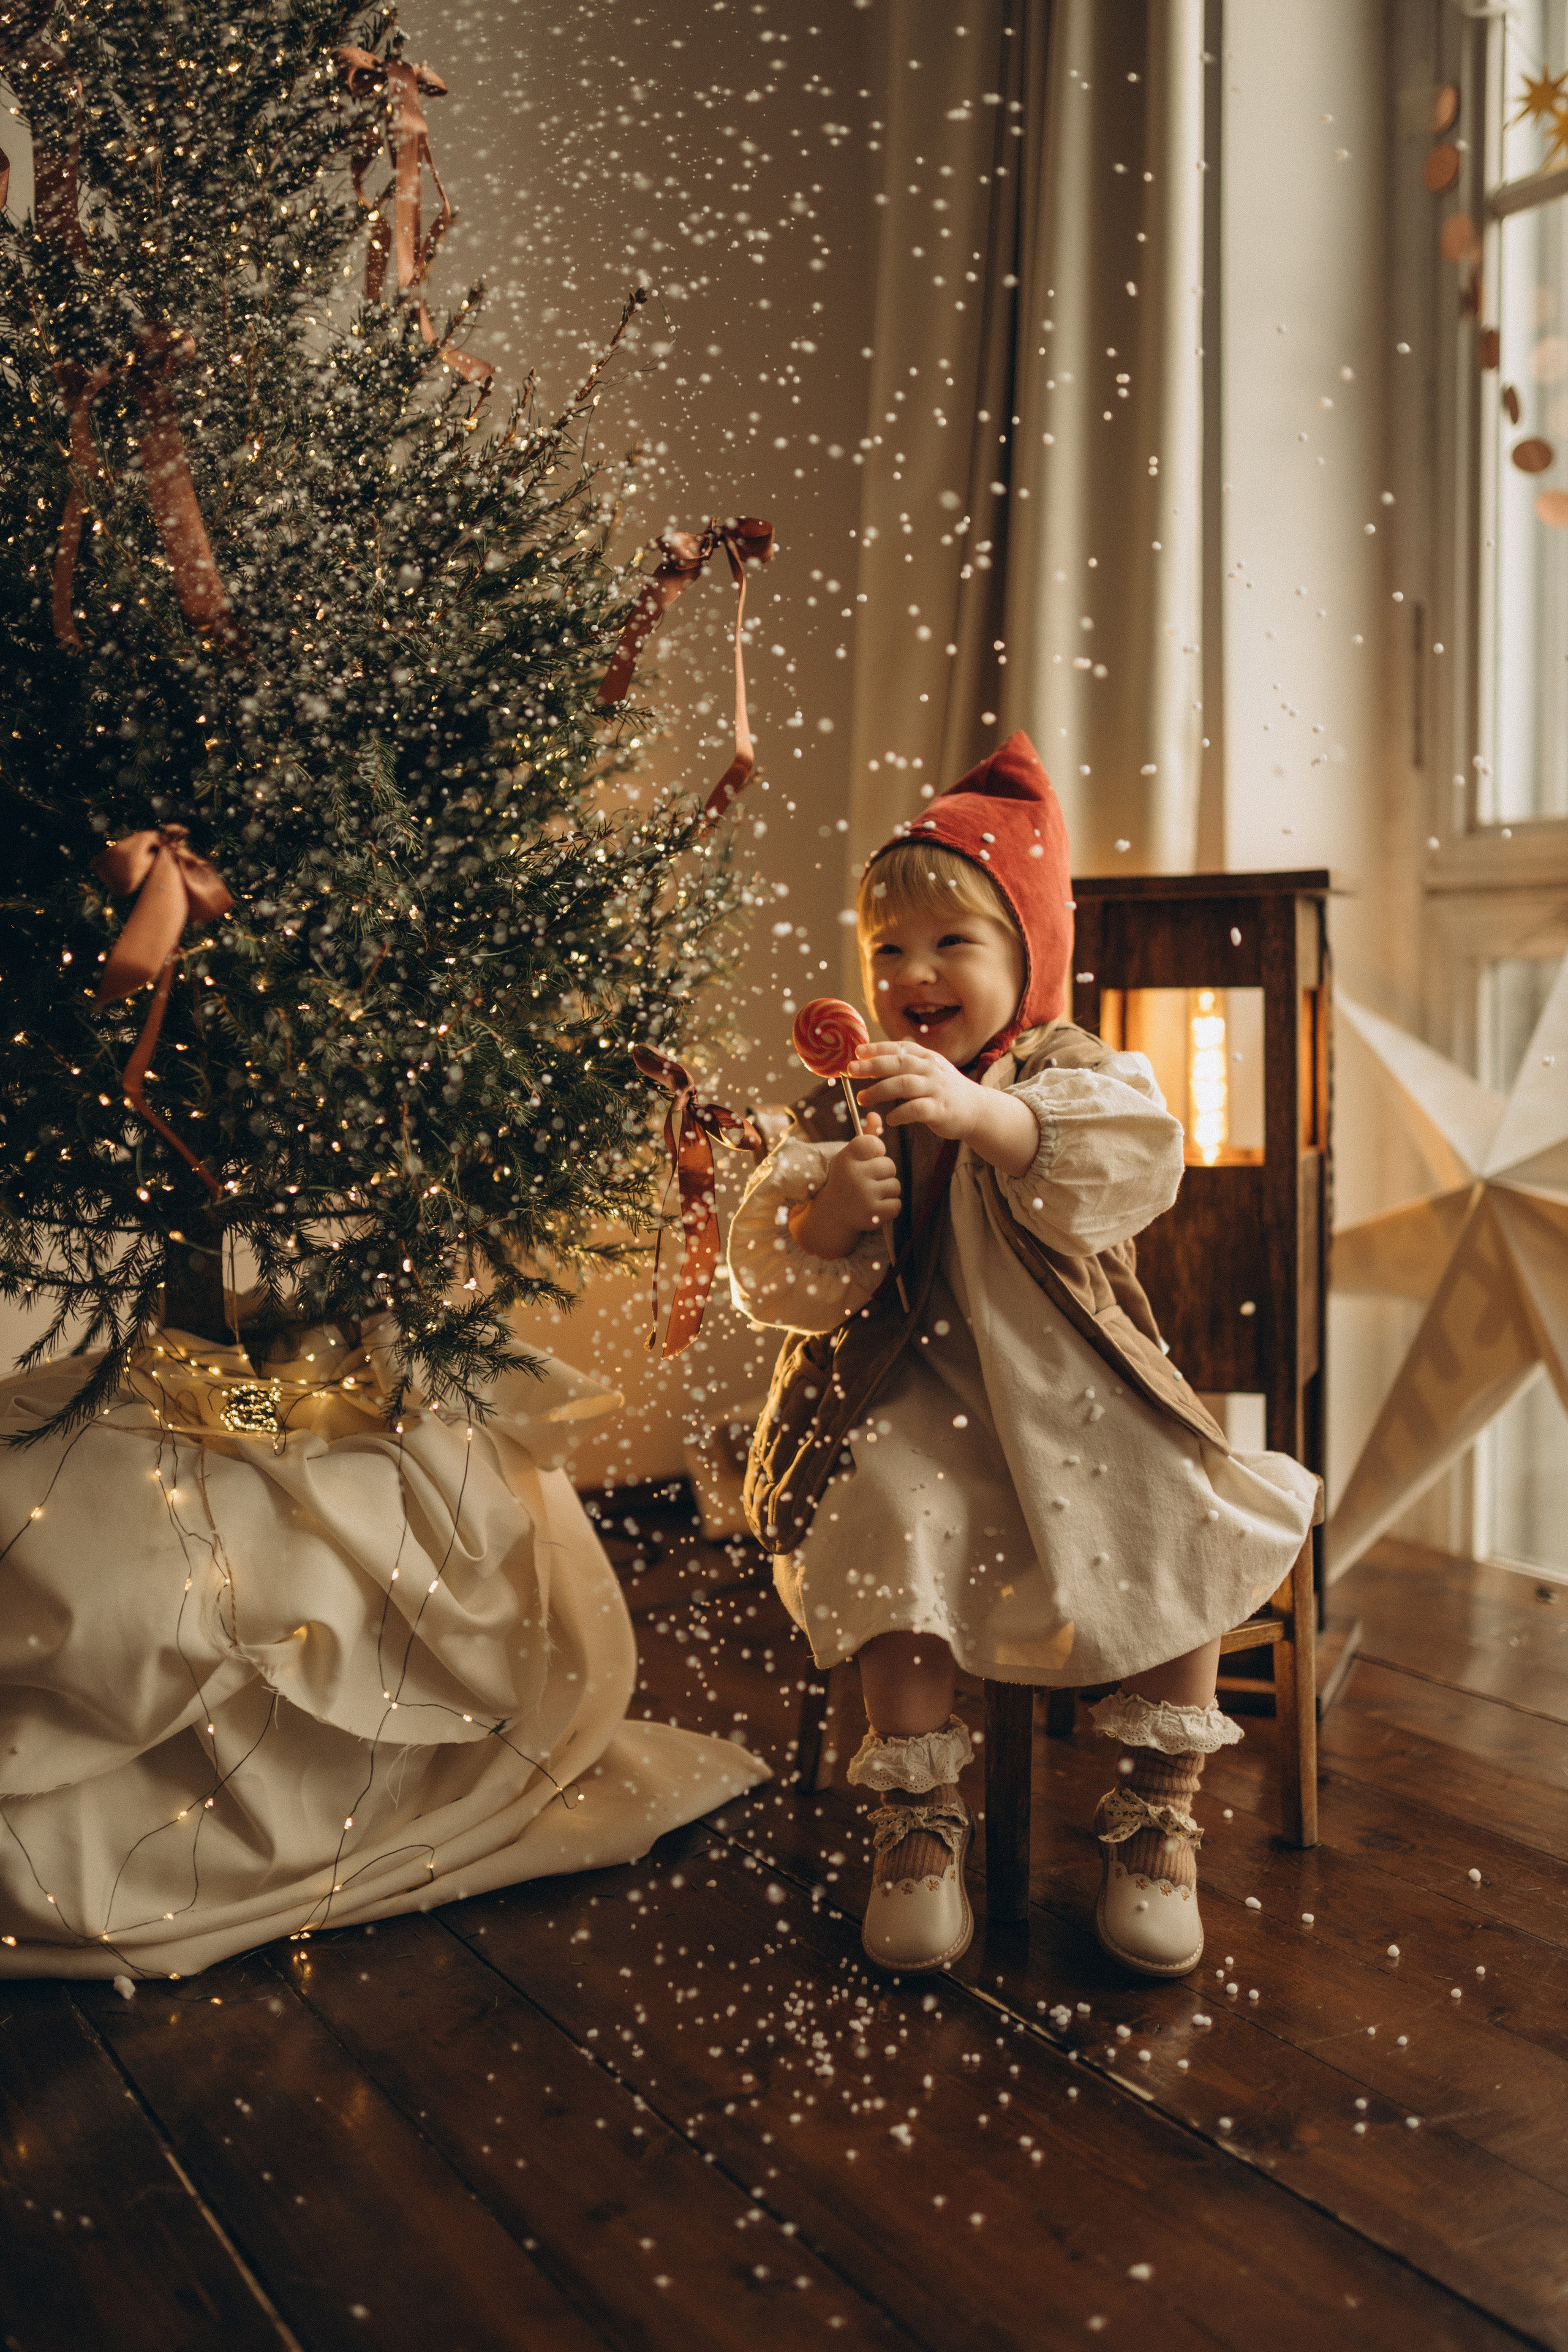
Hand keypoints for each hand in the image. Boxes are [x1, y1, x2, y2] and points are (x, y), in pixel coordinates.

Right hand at [788, 1119, 900, 1260]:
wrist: (832, 1215)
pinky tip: (874, 1207)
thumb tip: (875, 1114)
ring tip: (870, 1195)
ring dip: (887, 1191)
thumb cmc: (845, 1180)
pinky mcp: (873, 1214)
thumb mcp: (850, 1158)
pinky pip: (897, 1204)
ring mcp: (863, 1196)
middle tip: (867, 1181)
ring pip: (895, 1185)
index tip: (866, 1160)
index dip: (876, 1152)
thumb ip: (866, 1137)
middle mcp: (853, 1175)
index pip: (875, 1144)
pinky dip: (889, 1207)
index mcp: (846, 1158)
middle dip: (883, 1174)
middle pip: (890, 1166)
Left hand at [849, 1043, 1039, 1177]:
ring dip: (879, 1091)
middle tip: (851, 1070)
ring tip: (862, 1098)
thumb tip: (873, 1054)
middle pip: (898, 1063)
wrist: (976, 1109)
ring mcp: (937, 1089)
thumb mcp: (928, 1069)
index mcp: (926, 1058)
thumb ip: (905, 1062)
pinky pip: (916, 1109)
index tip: (857, 1051)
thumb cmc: (943, 1089)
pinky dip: (900, 1113)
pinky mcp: (941, 1109)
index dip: (877, 1048)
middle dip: (872, 1066)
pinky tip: (889, 1119)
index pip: (899, 1048)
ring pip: (904, 1085)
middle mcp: (931, 1069)